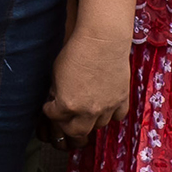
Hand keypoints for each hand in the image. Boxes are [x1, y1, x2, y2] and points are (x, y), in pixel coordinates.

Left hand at [40, 24, 132, 142]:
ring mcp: (107, 107)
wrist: (103, 40)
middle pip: (77, 131)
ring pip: (98, 125)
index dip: (50, 110)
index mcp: (68, 104)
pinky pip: (118, 116)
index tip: (50, 106)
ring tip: (86, 110)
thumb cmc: (76, 51)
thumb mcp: (56, 72)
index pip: (54, 117)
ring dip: (90, 120)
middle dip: (68, 124)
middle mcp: (88, 110)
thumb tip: (57, 99)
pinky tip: (105, 106)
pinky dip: (111, 114)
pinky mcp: (121, 99)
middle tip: (66, 116)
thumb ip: (57, 91)